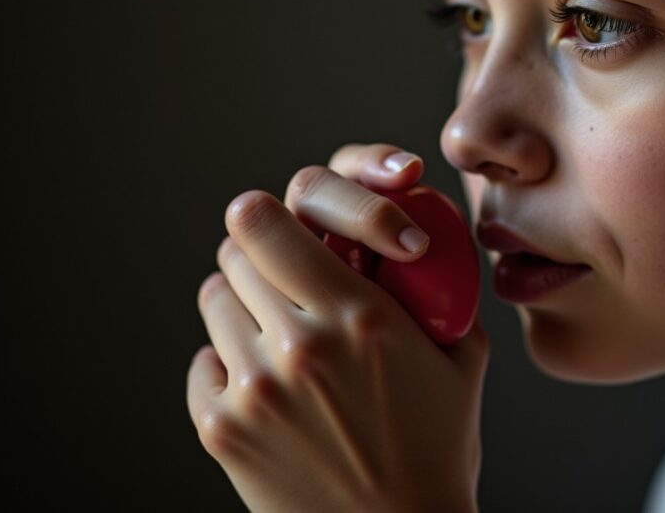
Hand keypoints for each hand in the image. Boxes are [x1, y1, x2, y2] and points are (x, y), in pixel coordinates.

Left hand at [186, 143, 487, 512]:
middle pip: (234, 255)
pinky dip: (228, 365)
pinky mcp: (223, 429)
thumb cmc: (437, 447)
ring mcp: (254, 390)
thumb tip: (411, 239)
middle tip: (287, 280)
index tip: (279, 226)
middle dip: (262, 258)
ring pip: (215, 303)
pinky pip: (204, 363)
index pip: (264, 222)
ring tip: (281, 334)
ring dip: (245, 308)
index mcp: (361, 318)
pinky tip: (269, 387)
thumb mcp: (460, 357)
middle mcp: (301, 346)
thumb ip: (436, 288)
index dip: (267, 216)